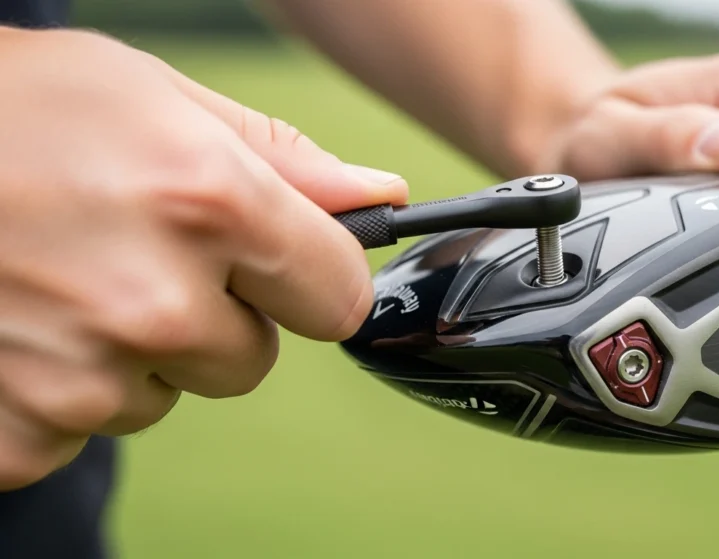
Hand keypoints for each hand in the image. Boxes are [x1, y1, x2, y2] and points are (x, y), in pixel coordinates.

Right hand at [0, 28, 406, 488]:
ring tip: (63, 278)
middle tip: (134, 253)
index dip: (310, 277)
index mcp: (209, 204)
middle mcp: (156, 302)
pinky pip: (83, 430)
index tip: (279, 262)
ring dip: (132, 351)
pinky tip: (21, 325)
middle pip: (253, 359)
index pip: (339, 297)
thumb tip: (378, 197)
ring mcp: (83, 377)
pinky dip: (58, 391)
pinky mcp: (20, 431)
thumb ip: (283, 158)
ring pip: (165, 395)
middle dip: (214, 316)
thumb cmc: (11, 110)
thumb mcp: (156, 97)